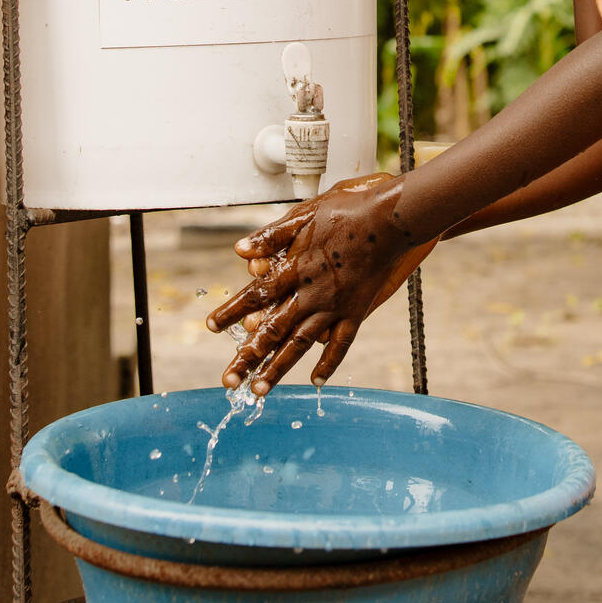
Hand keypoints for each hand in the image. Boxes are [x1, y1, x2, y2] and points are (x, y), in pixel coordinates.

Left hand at [205, 173, 430, 394]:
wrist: (390, 220)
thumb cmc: (348, 211)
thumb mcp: (305, 215)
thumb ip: (272, 236)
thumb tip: (240, 251)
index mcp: (295, 268)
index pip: (256, 295)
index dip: (232, 311)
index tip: (211, 327)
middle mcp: (311, 294)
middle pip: (273, 330)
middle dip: (248, 357)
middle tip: (229, 381)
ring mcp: (334, 306)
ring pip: (300, 344)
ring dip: (278, 369)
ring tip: (259, 392)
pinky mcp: (356, 312)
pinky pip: (340, 344)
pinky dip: (328, 364)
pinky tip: (316, 382)